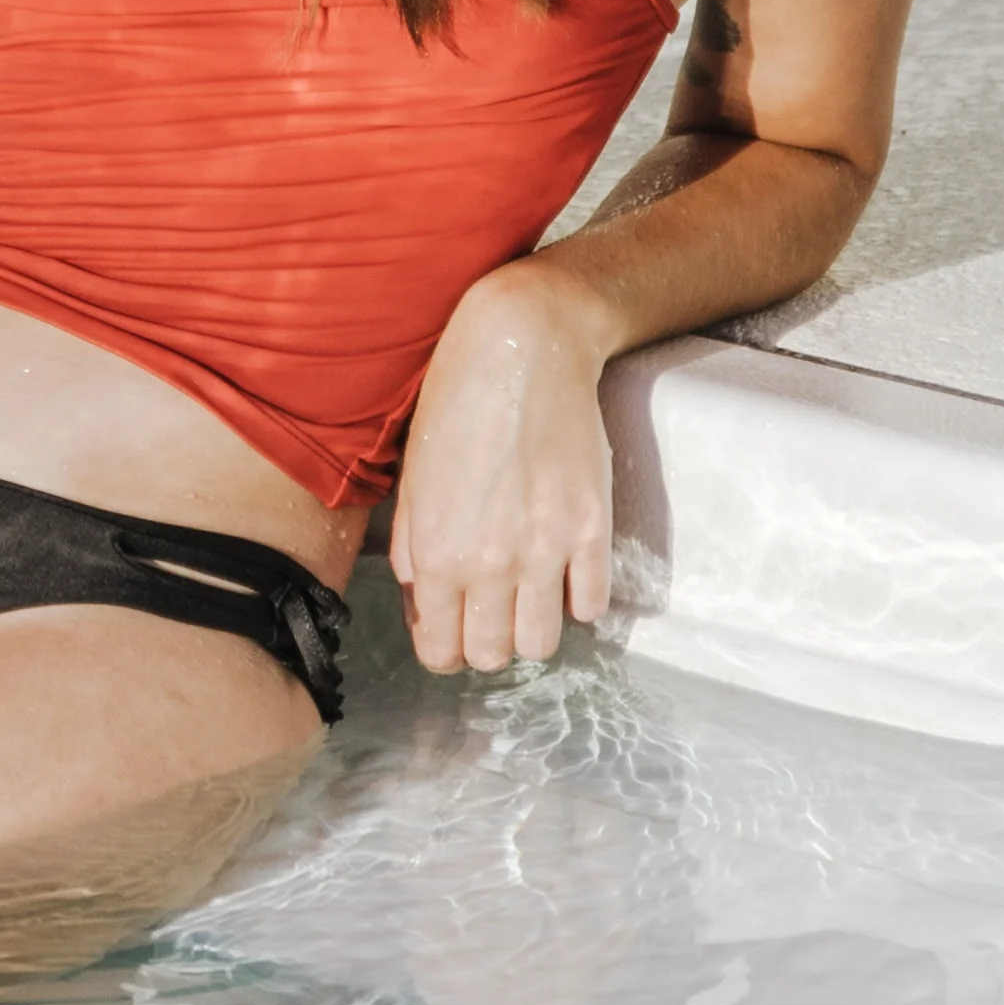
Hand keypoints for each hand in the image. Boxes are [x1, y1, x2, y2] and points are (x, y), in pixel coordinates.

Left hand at [385, 259, 616, 676]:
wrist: (521, 348)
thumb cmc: (455, 402)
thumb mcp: (413, 478)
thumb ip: (411, 547)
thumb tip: (424, 600)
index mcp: (436, 554)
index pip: (440, 651)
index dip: (445, 649)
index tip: (454, 631)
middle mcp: (488, 564)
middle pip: (491, 656)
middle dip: (487, 642)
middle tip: (490, 610)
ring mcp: (545, 551)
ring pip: (542, 644)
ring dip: (533, 628)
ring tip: (529, 594)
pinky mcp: (591, 529)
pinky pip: (591, 605)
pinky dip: (579, 600)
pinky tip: (566, 572)